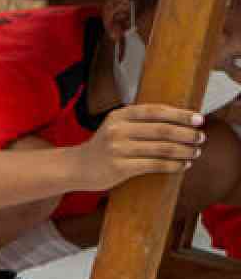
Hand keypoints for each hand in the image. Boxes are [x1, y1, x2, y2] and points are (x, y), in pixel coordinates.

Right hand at [74, 104, 204, 190]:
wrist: (77, 167)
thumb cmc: (105, 146)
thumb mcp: (117, 126)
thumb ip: (141, 121)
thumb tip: (181, 121)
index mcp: (119, 115)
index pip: (156, 111)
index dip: (180, 114)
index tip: (199, 119)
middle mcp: (117, 130)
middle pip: (162, 130)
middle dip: (186, 134)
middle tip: (201, 138)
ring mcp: (117, 149)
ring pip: (161, 149)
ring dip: (184, 151)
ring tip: (195, 152)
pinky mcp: (120, 167)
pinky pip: (154, 165)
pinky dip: (173, 165)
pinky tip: (183, 165)